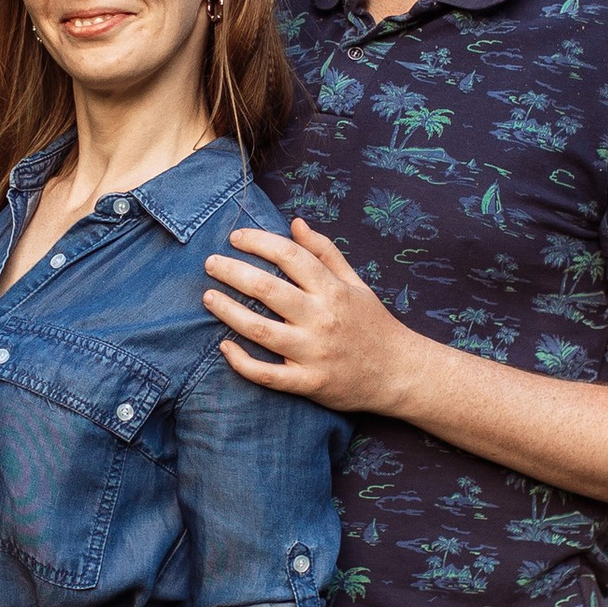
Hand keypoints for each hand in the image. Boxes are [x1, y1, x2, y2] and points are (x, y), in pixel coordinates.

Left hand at [203, 216, 415, 415]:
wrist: (399, 372)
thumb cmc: (372, 324)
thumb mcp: (355, 283)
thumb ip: (325, 252)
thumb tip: (295, 223)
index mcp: (332, 291)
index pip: (290, 256)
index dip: (259, 242)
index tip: (235, 237)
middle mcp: (322, 319)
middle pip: (268, 290)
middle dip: (233, 272)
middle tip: (211, 263)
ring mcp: (314, 353)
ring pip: (260, 330)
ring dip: (228, 311)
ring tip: (208, 297)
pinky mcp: (309, 383)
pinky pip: (267, 374)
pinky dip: (242, 362)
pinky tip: (224, 347)